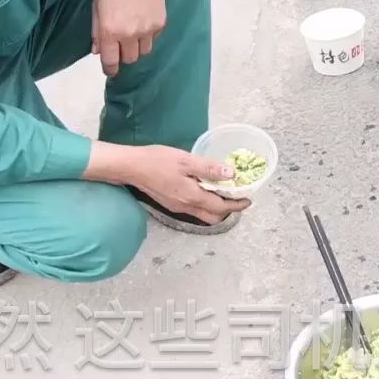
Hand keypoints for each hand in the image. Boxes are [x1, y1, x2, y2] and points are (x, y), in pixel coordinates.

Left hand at [93, 0, 166, 76]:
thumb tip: (98, 51)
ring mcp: (148, 30)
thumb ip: (96, 31)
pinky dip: (148, 35)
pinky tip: (143, 20)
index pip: (111, 62)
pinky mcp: (160, 24)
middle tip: (120, 44)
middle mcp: (130, 35)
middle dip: (124, 55)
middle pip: (130, 60)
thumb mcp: (97, 7)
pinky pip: (154, 38)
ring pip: (143, 51)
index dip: (110, 69)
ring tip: (133, 32)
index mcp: (110, 32)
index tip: (110, 70)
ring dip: (137, 46)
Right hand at [116, 145, 249, 224]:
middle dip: (228, 210)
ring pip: (203, 215)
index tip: (248, 200)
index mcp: (192, 197)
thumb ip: (209, 168)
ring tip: (225, 194)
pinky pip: (193, 210)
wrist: (131, 167)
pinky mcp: (170, 204)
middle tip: (238, 197)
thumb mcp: (186, 161)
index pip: (221, 208)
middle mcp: (186, 207)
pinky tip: (206, 190)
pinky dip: (205, 204)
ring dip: (216, 208)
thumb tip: (231, 174)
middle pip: (213, 217)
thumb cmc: (158, 161)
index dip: (237, 205)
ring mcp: (177, 207)